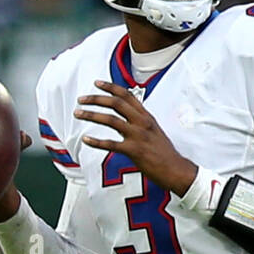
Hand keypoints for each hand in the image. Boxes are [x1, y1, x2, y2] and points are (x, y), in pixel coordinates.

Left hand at [74, 81, 196, 194]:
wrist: (176, 170)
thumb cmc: (164, 153)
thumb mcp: (154, 130)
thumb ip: (139, 121)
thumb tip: (124, 116)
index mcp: (146, 116)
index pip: (127, 95)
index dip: (110, 87)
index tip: (97, 83)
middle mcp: (142, 122)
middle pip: (116, 103)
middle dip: (96, 99)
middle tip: (81, 99)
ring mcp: (138, 136)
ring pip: (110, 120)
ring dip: (91, 115)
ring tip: (78, 113)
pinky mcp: (134, 151)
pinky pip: (111, 144)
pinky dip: (96, 142)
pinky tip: (86, 140)